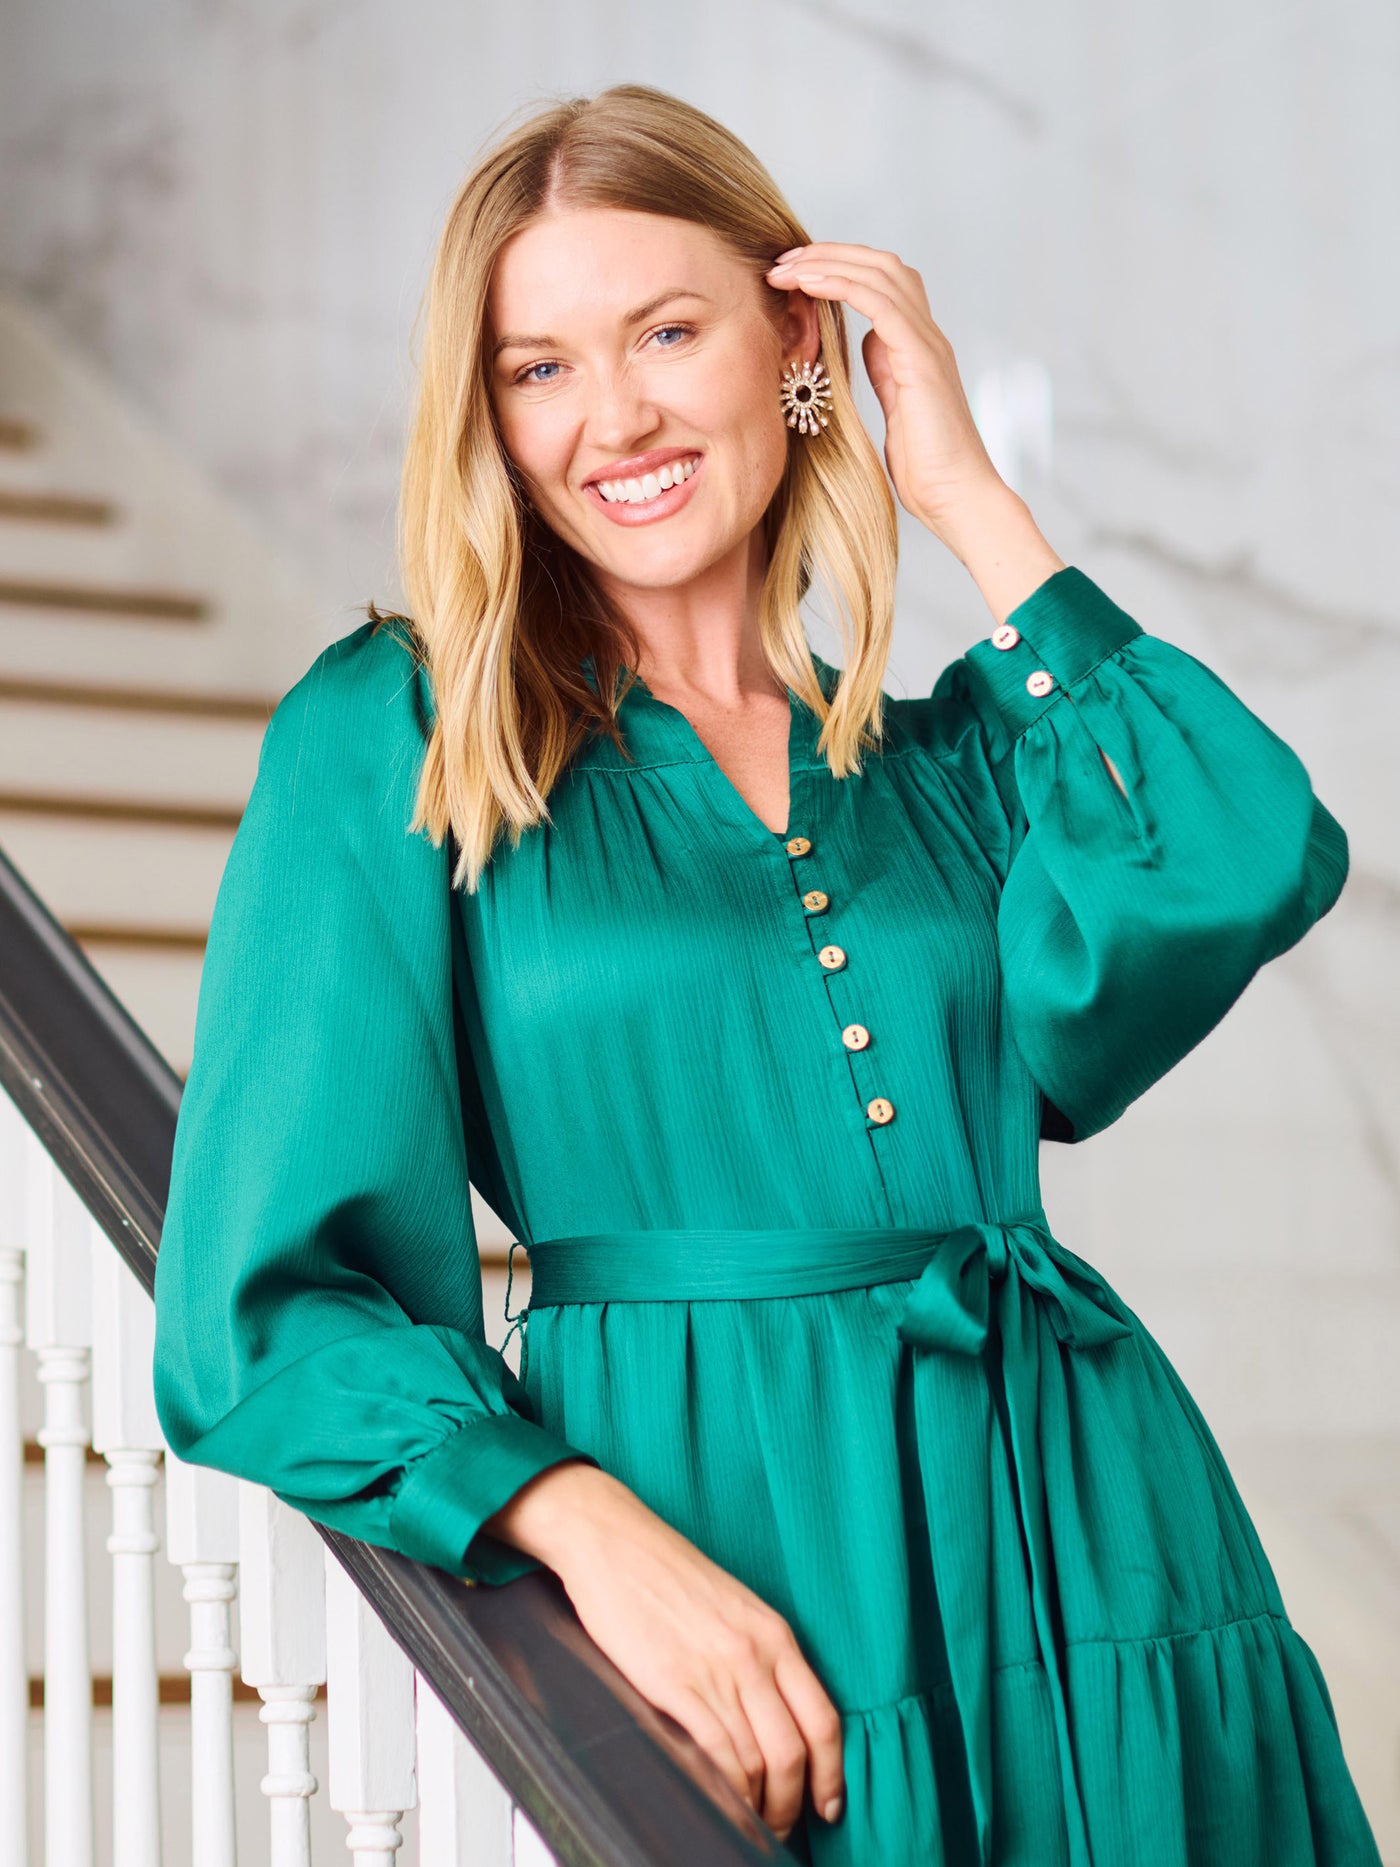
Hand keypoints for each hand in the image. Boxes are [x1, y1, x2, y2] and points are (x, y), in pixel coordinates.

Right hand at [484, 1461, 845, 1842]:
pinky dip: (728, 1796)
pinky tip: (724, 1808)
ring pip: (761, 1764)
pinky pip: (719, 1757)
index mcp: (775, 1633)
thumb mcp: (733, 1607)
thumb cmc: (665, 1572)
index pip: (824, 1719)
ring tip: (751, 1826)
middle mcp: (756, 1654)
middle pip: (796, 1752)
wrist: (613, 1541)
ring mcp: (718, 1671)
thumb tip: (771, 1716)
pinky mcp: (677, 1685)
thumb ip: (757, 1654)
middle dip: (794, 1805)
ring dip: (761, 1809)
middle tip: (781, 1829)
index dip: (832, 1773)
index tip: (828, 1804)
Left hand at [766, 240, 1002, 541]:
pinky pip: (880, 303)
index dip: (840, 268)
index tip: (795, 273)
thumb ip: (885, 370)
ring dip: (828, 263)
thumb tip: (867, 341)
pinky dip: (842, 285)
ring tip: (786, 266)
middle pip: (881, 264)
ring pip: (880, 274)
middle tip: (783, 259)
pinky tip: (808, 284)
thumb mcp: (895, 408)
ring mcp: (927, 344)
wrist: (956, 497)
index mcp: (918, 346)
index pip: (882, 282)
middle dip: (829, 254)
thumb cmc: (927, 467)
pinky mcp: (921, 360)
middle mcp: (927, 336)